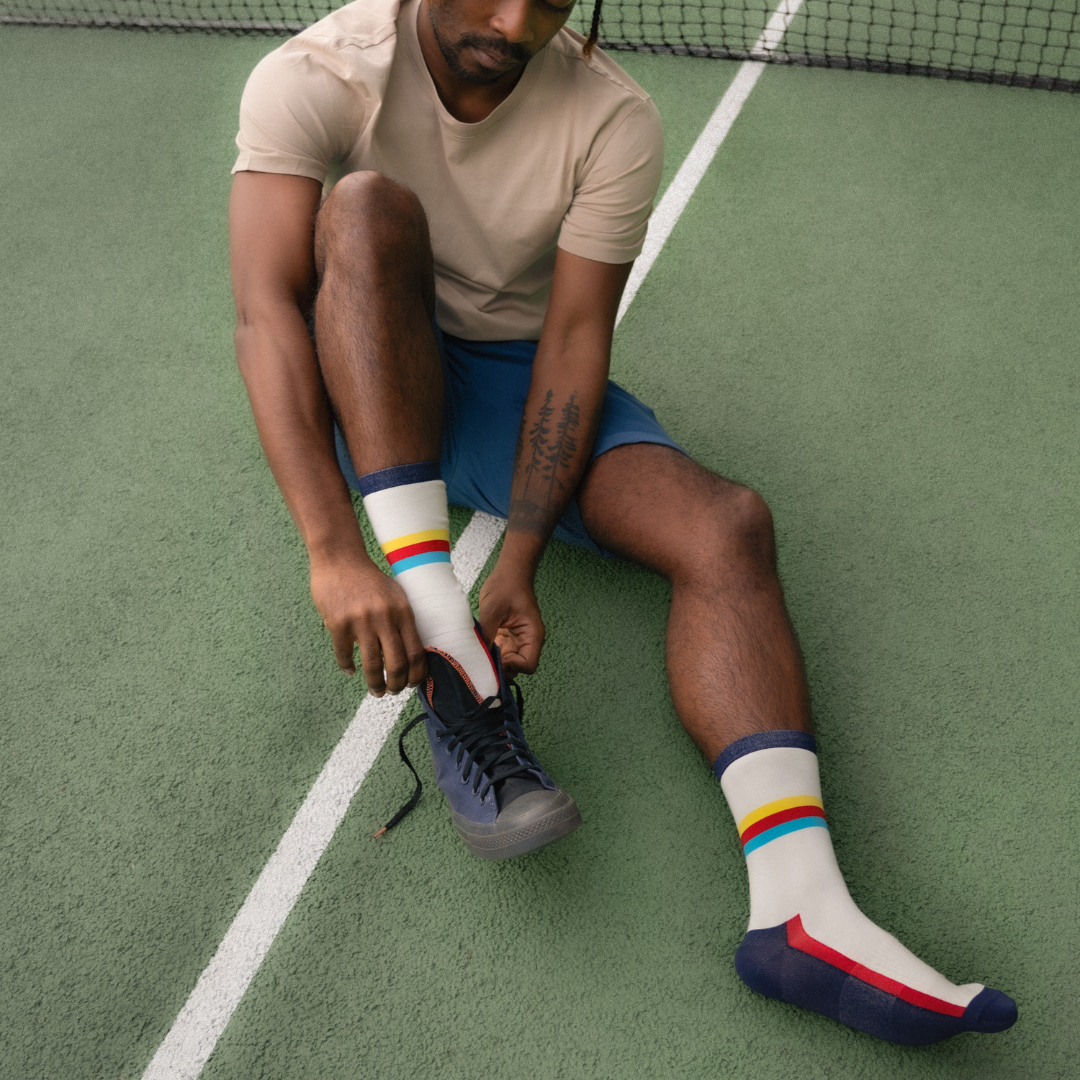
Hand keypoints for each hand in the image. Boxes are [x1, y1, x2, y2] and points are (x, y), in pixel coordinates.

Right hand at [309, 552, 426, 695]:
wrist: (340, 559)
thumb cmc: (370, 580)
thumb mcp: (396, 595)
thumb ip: (403, 621)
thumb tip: (412, 654)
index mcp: (403, 612)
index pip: (416, 652)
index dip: (416, 674)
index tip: (413, 684)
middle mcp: (385, 618)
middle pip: (397, 663)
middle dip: (397, 684)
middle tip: (394, 692)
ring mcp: (361, 621)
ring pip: (373, 665)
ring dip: (376, 684)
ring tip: (377, 691)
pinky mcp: (338, 623)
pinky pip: (345, 655)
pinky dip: (348, 667)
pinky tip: (350, 671)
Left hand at [478, 565, 544, 675]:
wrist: (509, 572)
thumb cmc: (506, 586)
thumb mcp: (493, 610)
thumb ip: (487, 634)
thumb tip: (478, 656)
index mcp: (532, 635)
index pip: (528, 665)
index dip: (512, 666)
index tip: (494, 657)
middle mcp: (527, 641)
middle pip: (517, 668)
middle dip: (501, 667)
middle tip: (482, 660)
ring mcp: (517, 640)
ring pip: (507, 663)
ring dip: (494, 661)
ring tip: (479, 654)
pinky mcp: (507, 637)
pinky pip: (500, 653)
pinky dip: (490, 653)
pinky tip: (478, 648)